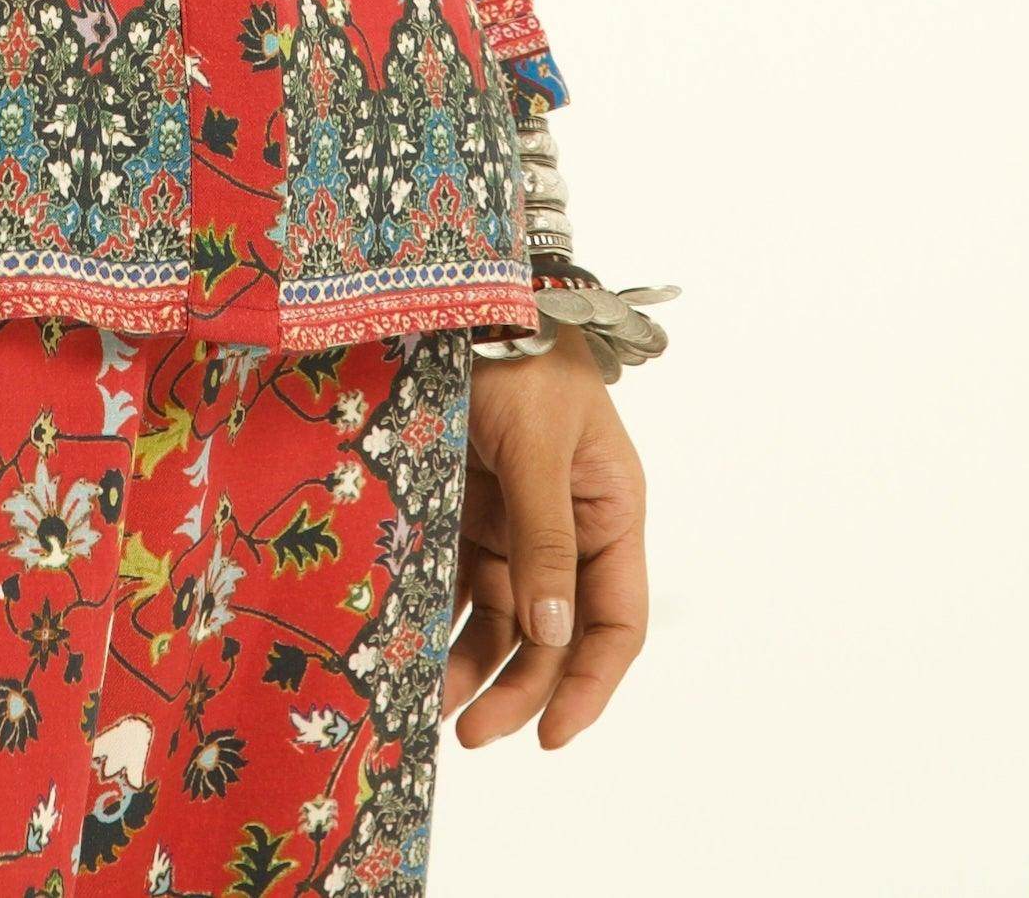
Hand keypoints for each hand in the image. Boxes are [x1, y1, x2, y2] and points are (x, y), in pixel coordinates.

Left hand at [443, 338, 649, 754]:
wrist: (463, 293)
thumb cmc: (520, 355)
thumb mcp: (539, 445)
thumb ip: (546, 540)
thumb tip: (554, 636)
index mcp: (611, 511)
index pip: (616, 620)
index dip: (590, 682)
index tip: (552, 734)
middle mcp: (568, 527)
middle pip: (554, 634)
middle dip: (519, 687)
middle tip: (471, 734)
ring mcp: (515, 521)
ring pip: (504, 618)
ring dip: (472, 665)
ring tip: (429, 706)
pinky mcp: (467, 509)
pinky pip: (460, 581)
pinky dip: (441, 619)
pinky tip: (412, 653)